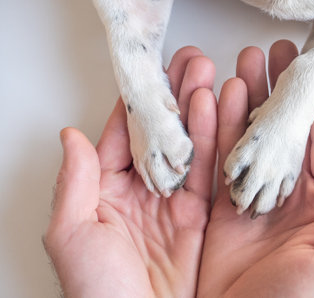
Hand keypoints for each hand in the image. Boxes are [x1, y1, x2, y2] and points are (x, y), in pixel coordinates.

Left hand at [43, 47, 216, 297]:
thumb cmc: (97, 292)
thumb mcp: (73, 234)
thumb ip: (76, 183)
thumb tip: (70, 137)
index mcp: (108, 188)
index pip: (123, 131)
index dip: (137, 99)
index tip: (150, 68)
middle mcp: (144, 188)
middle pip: (161, 130)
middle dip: (175, 93)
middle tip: (189, 60)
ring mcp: (175, 199)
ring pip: (190, 143)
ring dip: (199, 107)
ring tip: (209, 74)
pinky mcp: (203, 214)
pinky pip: (212, 171)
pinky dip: (217, 139)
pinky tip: (220, 109)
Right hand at [198, 40, 313, 297]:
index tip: (312, 68)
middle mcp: (291, 198)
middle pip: (285, 132)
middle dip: (278, 91)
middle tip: (270, 55)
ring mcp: (255, 200)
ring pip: (251, 140)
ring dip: (246, 102)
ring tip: (240, 68)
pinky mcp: (222, 210)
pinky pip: (219, 163)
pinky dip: (216, 132)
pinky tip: (215, 103)